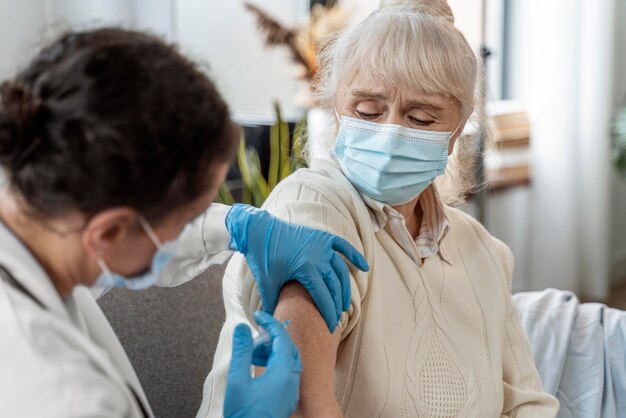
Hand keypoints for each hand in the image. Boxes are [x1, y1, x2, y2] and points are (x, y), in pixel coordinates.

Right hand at [224, 311, 301, 417]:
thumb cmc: (246, 415)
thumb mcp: (238, 380)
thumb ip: (241, 351)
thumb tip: (242, 329)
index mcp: (284, 371)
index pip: (282, 337)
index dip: (270, 322)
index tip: (258, 315)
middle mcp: (292, 379)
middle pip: (288, 347)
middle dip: (272, 336)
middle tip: (256, 333)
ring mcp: (291, 390)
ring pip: (288, 360)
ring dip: (272, 351)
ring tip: (253, 353)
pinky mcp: (287, 398)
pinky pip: (286, 372)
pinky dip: (274, 363)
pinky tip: (258, 368)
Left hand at [225, 204, 368, 331]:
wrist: (259, 230)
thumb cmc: (263, 259)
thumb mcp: (267, 286)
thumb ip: (274, 307)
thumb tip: (275, 327)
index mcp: (306, 270)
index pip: (324, 298)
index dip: (329, 314)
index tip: (330, 327)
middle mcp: (319, 257)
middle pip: (335, 286)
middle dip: (337, 305)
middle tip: (336, 319)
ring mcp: (322, 245)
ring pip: (342, 270)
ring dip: (345, 288)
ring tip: (344, 303)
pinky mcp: (323, 236)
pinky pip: (344, 246)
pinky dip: (355, 256)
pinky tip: (364, 268)